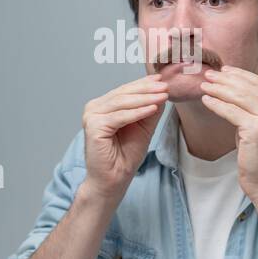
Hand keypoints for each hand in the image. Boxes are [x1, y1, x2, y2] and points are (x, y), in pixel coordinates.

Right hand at [82, 74, 169, 202]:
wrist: (114, 179)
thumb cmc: (125, 156)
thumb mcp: (143, 128)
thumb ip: (150, 110)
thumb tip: (162, 91)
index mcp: (103, 106)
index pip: (125, 90)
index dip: (144, 84)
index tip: (162, 79)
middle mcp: (94, 108)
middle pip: (123, 94)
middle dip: (146, 89)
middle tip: (165, 85)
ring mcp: (91, 116)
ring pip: (122, 103)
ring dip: (145, 98)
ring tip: (163, 95)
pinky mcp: (94, 127)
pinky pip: (120, 116)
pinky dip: (137, 112)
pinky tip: (152, 108)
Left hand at [199, 65, 257, 204]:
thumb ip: (257, 104)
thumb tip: (234, 81)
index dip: (241, 75)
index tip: (224, 70)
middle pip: (250, 88)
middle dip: (226, 79)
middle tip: (208, 75)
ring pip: (239, 97)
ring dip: (219, 89)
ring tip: (204, 86)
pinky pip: (231, 111)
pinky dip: (216, 104)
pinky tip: (205, 100)